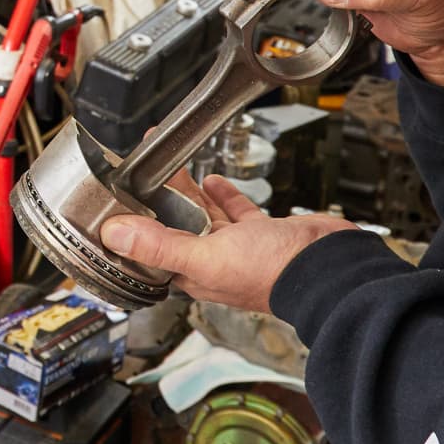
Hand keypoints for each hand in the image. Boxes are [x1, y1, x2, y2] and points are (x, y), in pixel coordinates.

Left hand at [100, 175, 357, 315]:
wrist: (328, 266)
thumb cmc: (273, 272)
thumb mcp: (207, 257)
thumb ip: (160, 246)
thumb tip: (115, 234)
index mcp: (194, 274)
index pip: (151, 252)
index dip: (133, 228)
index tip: (119, 201)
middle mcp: (214, 263)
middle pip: (175, 227)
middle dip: (157, 201)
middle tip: (143, 171)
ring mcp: (239, 248)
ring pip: (203, 216)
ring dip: (187, 194)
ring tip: (171, 169)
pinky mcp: (262, 233)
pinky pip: (236, 212)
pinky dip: (223, 196)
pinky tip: (213, 179)